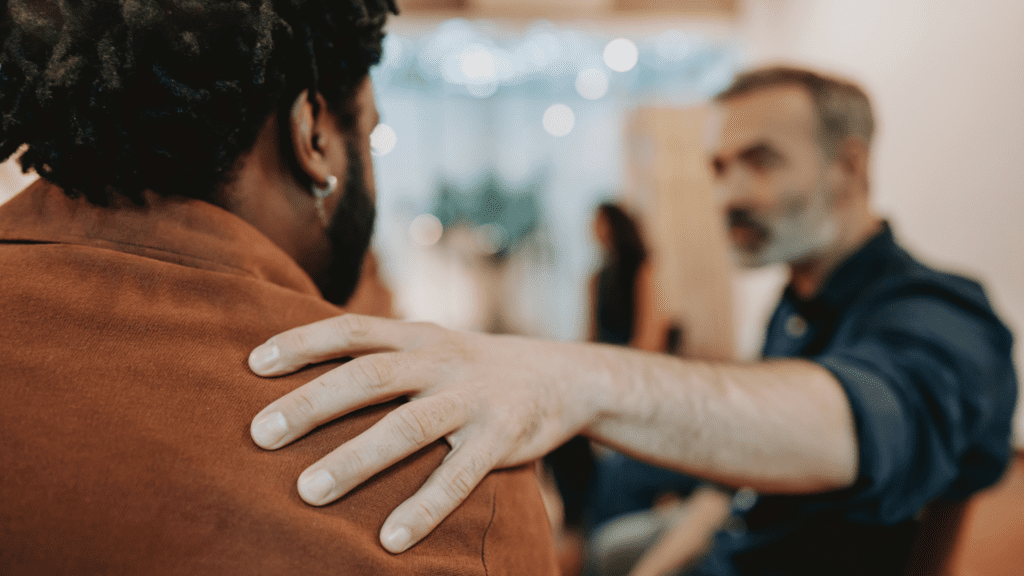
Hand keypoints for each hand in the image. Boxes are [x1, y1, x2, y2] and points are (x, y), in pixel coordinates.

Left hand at [247, 314, 608, 552]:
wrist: (563, 376)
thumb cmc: (475, 368)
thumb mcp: (433, 344)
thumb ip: (384, 353)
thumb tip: (305, 372)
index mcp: (419, 335)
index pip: (353, 330)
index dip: (303, 342)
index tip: (254, 364)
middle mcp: (442, 360)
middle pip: (369, 376)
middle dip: (312, 404)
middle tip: (261, 434)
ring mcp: (473, 399)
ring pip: (407, 426)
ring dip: (355, 459)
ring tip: (308, 491)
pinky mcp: (501, 438)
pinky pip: (458, 476)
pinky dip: (424, 508)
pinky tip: (390, 539)